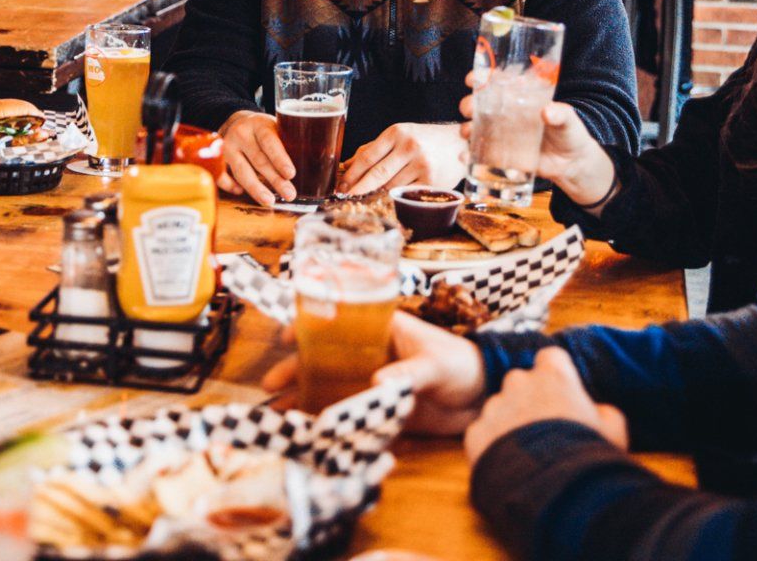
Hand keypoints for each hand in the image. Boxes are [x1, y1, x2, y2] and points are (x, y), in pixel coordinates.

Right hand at [216, 110, 295, 205]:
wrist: (237, 123)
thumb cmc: (263, 130)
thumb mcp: (276, 127)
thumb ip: (289, 142)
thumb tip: (317, 163)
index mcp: (259, 124)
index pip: (269, 141)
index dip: (280, 158)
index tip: (291, 174)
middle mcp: (241, 134)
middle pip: (258, 160)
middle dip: (275, 180)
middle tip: (289, 194)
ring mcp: (227, 147)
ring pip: (241, 171)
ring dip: (256, 188)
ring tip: (270, 201)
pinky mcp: (217, 159)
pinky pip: (222, 176)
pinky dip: (231, 186)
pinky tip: (241, 192)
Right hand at [261, 311, 486, 434]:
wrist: (484, 398)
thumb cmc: (462, 365)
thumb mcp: (436, 363)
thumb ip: (410, 372)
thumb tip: (378, 382)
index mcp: (381, 331)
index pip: (337, 321)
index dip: (308, 326)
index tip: (285, 338)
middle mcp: (370, 356)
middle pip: (325, 359)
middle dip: (296, 370)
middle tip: (272, 386)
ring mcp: (373, 384)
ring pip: (331, 388)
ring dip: (306, 398)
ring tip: (281, 414)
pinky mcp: (381, 412)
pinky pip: (349, 416)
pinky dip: (331, 424)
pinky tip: (311, 435)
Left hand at [338, 122, 466, 194]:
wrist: (460, 143)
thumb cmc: (425, 140)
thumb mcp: (399, 136)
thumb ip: (373, 150)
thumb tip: (347, 167)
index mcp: (397, 133)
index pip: (367, 157)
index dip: (351, 174)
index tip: (341, 185)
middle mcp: (409, 147)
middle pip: (376, 174)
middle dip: (358, 188)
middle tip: (346, 197)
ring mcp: (422, 165)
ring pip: (390, 187)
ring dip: (378, 194)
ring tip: (370, 197)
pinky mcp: (432, 182)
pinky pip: (406, 195)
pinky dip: (396, 198)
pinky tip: (390, 200)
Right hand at [458, 82, 614, 209]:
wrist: (571, 164)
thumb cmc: (569, 134)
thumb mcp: (568, 120)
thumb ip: (560, 114)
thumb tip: (548, 110)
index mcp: (520, 98)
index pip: (496, 82)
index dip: (481, 77)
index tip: (473, 78)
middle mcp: (506, 114)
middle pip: (479, 104)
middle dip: (468, 104)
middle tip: (470, 109)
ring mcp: (501, 135)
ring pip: (474, 127)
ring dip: (466, 128)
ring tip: (467, 133)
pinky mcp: (500, 155)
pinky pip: (479, 153)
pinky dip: (468, 155)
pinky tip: (465, 157)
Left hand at [463, 348, 626, 465]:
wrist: (553, 488)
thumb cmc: (588, 453)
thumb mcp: (613, 429)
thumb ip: (604, 412)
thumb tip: (599, 412)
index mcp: (553, 375)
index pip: (550, 358)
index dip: (555, 375)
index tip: (561, 393)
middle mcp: (519, 382)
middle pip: (520, 382)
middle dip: (528, 399)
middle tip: (543, 429)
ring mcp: (494, 407)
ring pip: (499, 408)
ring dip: (509, 423)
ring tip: (527, 454)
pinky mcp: (476, 433)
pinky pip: (483, 434)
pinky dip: (492, 446)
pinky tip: (509, 467)